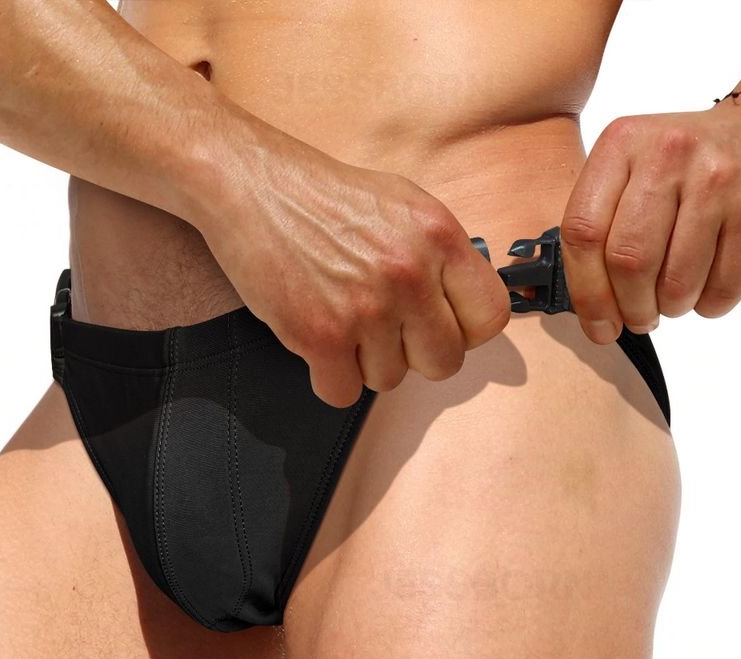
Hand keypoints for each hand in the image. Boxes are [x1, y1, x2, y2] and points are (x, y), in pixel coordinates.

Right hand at [193, 114, 509, 406]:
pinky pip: (344, 393)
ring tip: (344, 322)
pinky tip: (321, 344)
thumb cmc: (323, 195)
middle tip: (388, 332)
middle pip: (444, 362)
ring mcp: (365, 308)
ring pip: (391, 380)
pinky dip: (331, 378)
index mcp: (439, 236)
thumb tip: (465, 307)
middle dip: (416, 355)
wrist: (250, 183)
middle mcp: (409, 273)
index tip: (442, 326)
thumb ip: (443, 255)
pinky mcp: (319, 335)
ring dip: (367, 362)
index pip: (490, 318)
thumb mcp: (404, 204)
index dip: (465, 330)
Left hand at [559, 101, 740, 343]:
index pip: (583, 231)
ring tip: (671, 301)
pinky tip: (704, 288)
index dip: (586, 292)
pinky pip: (723, 287)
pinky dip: (708, 305)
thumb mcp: (630, 170)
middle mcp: (667, 155)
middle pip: (628, 260)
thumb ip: (601, 225)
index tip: (597, 325)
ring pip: (675, 282)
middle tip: (638, 319)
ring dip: (670, 309)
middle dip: (630, 308)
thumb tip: (588, 307)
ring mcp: (718, 180)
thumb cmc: (683, 166)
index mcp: (621, 144)